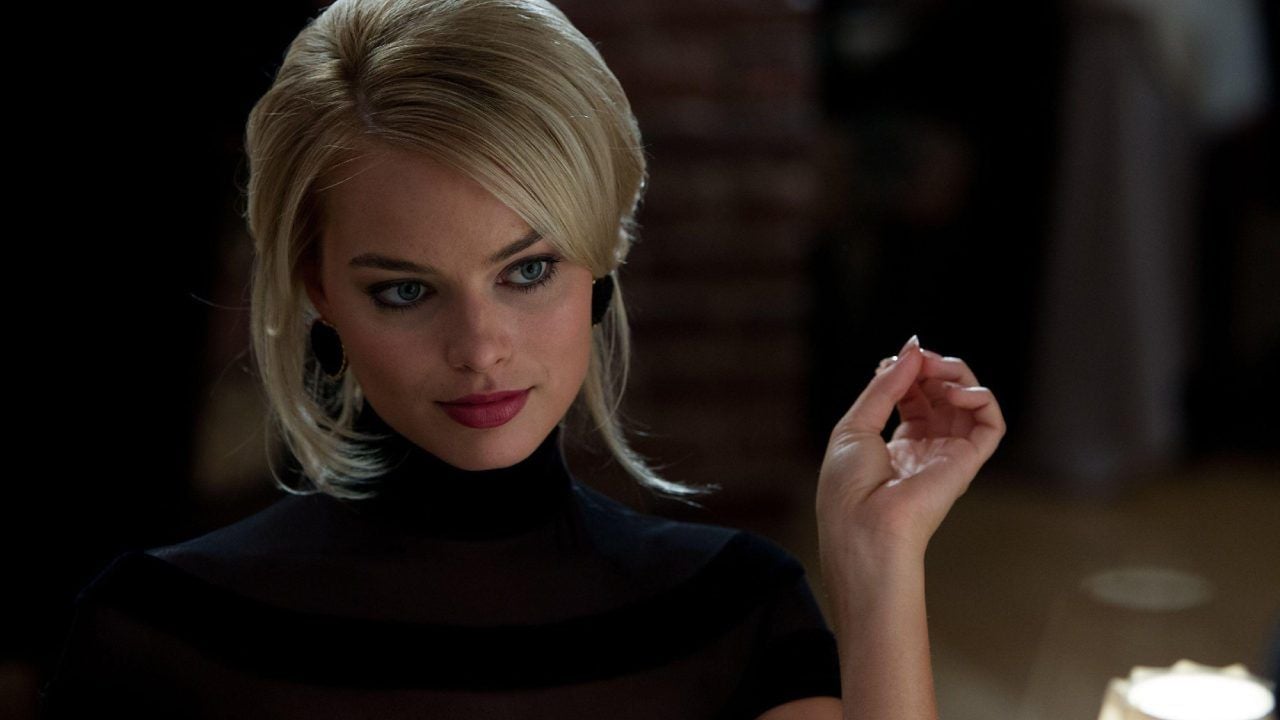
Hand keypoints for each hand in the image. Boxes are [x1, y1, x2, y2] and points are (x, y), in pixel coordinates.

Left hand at [816, 335, 1005, 562]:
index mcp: (894, 446)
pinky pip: (991, 423)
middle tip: (920, 359)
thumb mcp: (856, 425)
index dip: (906, 373)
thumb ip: (885, 386)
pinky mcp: (968, 461)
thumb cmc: (849, 487)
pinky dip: (980, 398)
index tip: (891, 362)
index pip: (912, 398)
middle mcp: (925, 449)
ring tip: (937, 370)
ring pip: (969, 402)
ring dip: (957, 375)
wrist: (865, 527)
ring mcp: (948, 455)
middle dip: (931, 368)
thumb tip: (911, 350)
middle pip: (942, 395)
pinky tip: (954, 393)